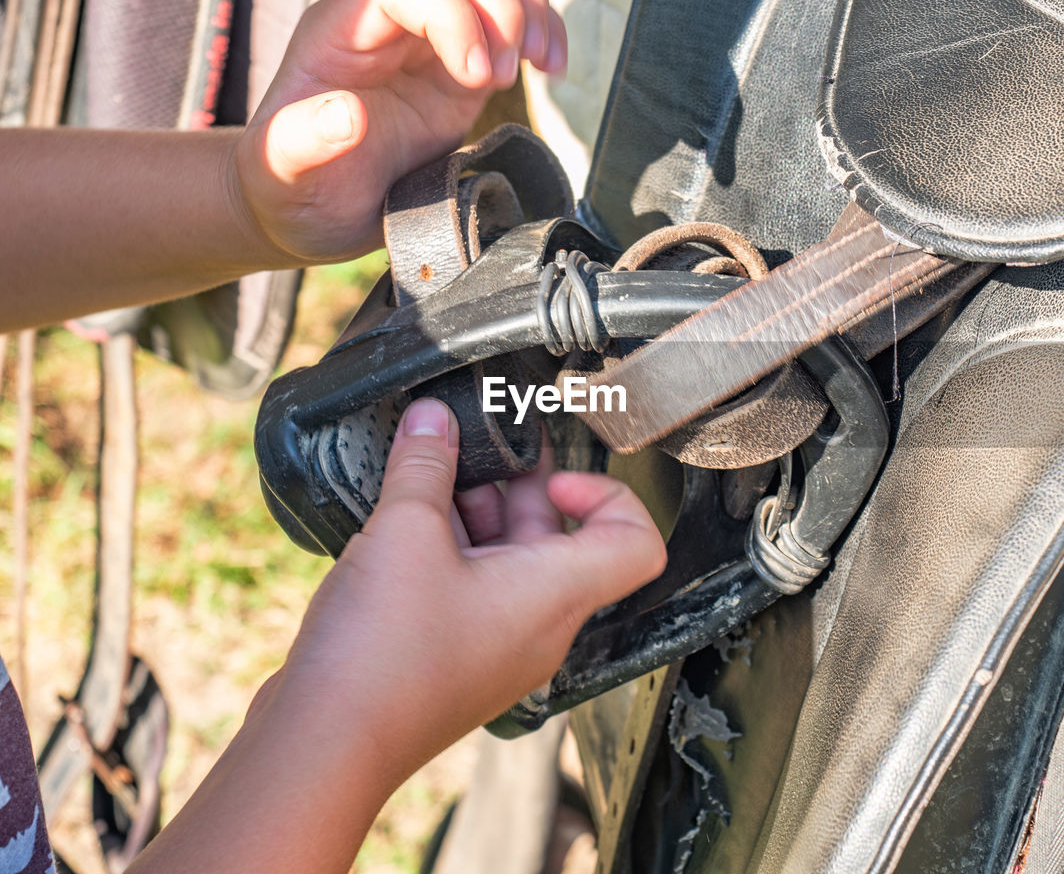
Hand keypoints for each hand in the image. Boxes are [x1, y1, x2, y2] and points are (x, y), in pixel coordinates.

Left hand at [232, 0, 566, 264]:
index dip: (455, 16)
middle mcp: (387, 19)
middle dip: (501, 4)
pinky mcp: (463, 66)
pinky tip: (551, 68)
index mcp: (341, 29)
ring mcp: (428, 37)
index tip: (479, 79)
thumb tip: (346, 115)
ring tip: (540, 64)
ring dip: (530, 4)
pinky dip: (543, 28)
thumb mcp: (282, 174)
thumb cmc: (291, 188)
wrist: (312, 210)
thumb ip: (301, 142)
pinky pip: (513, 13)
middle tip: (512, 74)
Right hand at [272, 399, 665, 782]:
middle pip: (557, 537)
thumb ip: (424, 465)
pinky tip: (401, 523)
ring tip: (425, 478)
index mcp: (554, 595)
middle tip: (475, 447)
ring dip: (473, 511)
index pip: (635, 542)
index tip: (555, 475)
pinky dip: (447, 547)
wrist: (326, 746)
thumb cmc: (381, 659)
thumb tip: (431, 419)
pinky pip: (471, 586)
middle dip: (516, 484)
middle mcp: (539, 625)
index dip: (608, 494)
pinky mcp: (457, 655)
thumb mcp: (404, 532)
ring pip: (507, 559)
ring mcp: (497, 644)